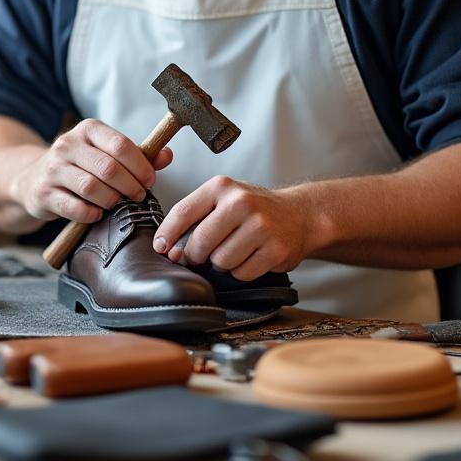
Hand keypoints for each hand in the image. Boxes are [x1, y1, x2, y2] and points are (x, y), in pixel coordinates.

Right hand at [9, 119, 172, 223]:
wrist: (32, 178)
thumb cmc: (80, 166)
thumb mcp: (105, 153)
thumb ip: (138, 155)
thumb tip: (167, 155)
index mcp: (87, 129)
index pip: (120, 145)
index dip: (140, 166)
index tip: (150, 181)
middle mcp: (67, 145)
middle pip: (108, 168)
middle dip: (130, 186)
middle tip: (138, 196)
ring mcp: (52, 169)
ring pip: (91, 188)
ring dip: (112, 201)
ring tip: (117, 204)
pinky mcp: (43, 193)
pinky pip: (74, 207)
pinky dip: (91, 214)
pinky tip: (97, 213)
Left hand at [153, 177, 314, 280]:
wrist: (299, 214)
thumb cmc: (253, 209)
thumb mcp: (223, 200)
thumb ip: (195, 220)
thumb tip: (170, 250)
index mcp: (222, 187)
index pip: (183, 212)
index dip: (167, 234)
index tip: (161, 248)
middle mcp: (241, 203)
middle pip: (200, 242)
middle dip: (196, 255)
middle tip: (204, 254)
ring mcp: (261, 226)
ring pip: (220, 261)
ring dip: (222, 264)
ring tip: (235, 250)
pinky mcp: (275, 249)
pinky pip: (242, 273)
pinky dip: (241, 271)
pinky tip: (250, 257)